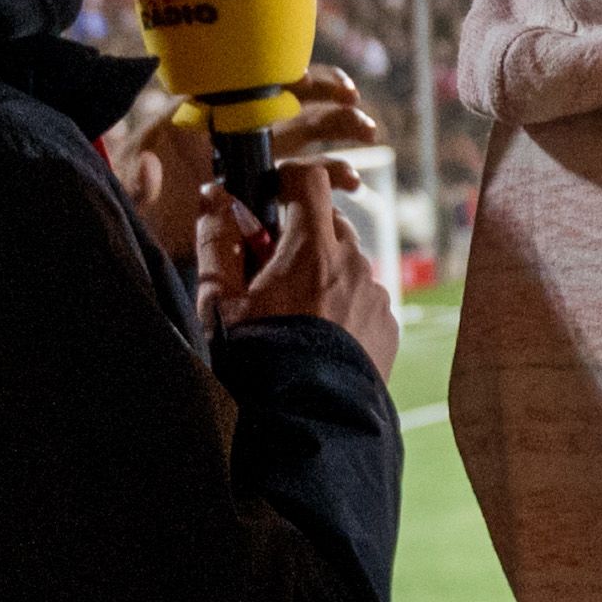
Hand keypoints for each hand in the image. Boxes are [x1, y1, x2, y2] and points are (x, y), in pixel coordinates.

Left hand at [114, 65, 379, 265]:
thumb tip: (152, 171)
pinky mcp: (259, 199)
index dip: (302, 81)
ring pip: (304, 153)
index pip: (259, 87)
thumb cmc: (129, 196)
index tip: (335, 86)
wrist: (133, 228)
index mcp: (208, 117)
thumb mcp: (125, 185)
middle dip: (333, 114)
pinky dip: (327, 185)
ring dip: (336, 153)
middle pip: (295, 115)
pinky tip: (349, 190)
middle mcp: (236, 136)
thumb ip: (136, 181)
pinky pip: (300, 188)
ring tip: (356, 168)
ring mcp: (250, 168)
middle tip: (362, 121)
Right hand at [198, 159, 399, 376]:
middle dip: (303, 236)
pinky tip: (320, 340)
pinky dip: (345, 308)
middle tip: (271, 273)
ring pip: (349, 265)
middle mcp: (354, 264)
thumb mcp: (220, 301)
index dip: (289, 184)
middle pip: (331, 225)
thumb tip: (213, 194)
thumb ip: (218, 240)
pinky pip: (365, 301)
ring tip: (295, 316)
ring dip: (325, 275)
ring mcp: (376, 296)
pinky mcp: (388, 327)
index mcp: (312, 248)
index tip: (271, 204)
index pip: (311, 181)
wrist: (302, 420)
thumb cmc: (255, 357)